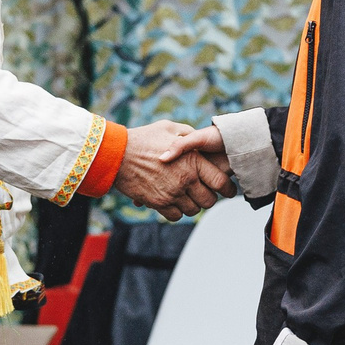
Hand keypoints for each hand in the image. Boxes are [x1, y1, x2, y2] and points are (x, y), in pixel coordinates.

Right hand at [115, 120, 229, 220]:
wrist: (117, 154)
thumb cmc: (143, 138)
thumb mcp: (169, 128)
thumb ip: (188, 135)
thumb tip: (198, 140)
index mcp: (193, 161)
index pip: (220, 182)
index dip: (228, 189)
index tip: (228, 191)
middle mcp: (185, 179)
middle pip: (209, 200)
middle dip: (208, 198)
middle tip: (203, 193)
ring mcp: (172, 193)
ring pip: (192, 210)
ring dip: (191, 205)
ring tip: (185, 196)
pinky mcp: (158, 203)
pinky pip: (176, 216)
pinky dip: (176, 211)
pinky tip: (172, 202)